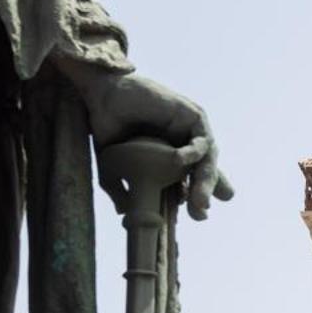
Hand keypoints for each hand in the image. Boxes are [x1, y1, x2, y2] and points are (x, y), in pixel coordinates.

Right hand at [79, 72, 233, 219]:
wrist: (104, 96)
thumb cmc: (108, 126)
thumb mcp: (113, 166)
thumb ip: (121, 189)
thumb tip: (124, 213)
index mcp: (170, 157)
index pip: (192, 181)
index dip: (197, 198)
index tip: (199, 216)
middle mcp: (184, 143)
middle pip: (204, 172)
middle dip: (204, 192)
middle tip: (199, 213)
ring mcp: (189, 130)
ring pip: (207, 159)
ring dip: (205, 181)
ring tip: (199, 202)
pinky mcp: (191, 115)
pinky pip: (200, 139)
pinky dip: (193, 153)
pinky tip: (180, 161)